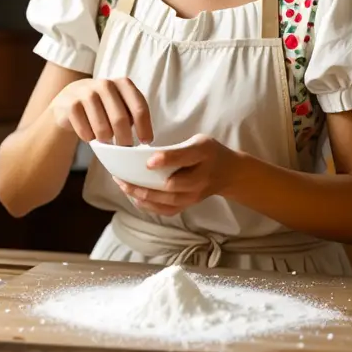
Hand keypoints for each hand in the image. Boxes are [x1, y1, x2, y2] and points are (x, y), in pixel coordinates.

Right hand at [49, 76, 153, 145]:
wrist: (68, 100)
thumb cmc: (102, 106)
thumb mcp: (120, 104)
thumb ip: (133, 115)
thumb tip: (145, 140)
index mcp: (123, 83)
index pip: (139, 108)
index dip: (144, 128)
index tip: (146, 142)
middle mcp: (105, 85)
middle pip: (121, 120)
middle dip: (125, 139)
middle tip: (124, 148)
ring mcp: (86, 93)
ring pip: (103, 129)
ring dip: (106, 140)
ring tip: (105, 138)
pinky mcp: (71, 105)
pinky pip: (86, 132)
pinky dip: (89, 138)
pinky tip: (89, 134)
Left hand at [114, 134, 237, 216]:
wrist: (229, 174)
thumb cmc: (209, 153)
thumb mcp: (199, 141)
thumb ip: (178, 148)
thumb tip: (147, 156)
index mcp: (204, 154)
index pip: (184, 158)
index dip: (166, 159)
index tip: (148, 162)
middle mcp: (201, 178)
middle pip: (172, 186)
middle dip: (144, 184)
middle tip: (122, 178)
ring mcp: (195, 196)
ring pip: (167, 202)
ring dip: (142, 196)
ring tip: (123, 187)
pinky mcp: (189, 205)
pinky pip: (168, 210)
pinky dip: (150, 206)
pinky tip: (135, 198)